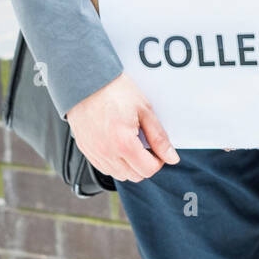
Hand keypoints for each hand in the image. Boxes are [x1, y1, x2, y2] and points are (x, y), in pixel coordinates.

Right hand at [65, 71, 179, 182]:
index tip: (158, 148)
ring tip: (131, 142)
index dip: (159, 160)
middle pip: (135, 176)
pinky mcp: (86, 151)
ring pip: (119, 175)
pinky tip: (117, 144)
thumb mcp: (144, 110)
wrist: (86, 82)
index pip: (148, 169)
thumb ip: (159, 137)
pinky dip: (115, 162)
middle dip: (145, 164)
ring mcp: (94, 154)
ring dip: (130, 165)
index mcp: (123, 143)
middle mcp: (107, 154)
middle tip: (146, 144)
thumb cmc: (115, 91)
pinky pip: (105, 168)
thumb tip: (172, 158)